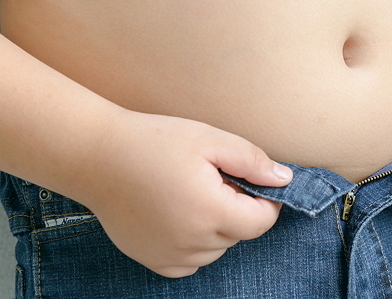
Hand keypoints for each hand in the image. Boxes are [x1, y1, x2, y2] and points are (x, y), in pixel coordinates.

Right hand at [79, 110, 291, 277]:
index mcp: (210, 211)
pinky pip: (191, 262)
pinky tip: (180, 215)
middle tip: (214, 179)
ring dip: (217, 226)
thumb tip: (284, 180)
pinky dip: (196, 244)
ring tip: (192, 194)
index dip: (265, 201)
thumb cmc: (155, 141)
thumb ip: (252, 161)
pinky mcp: (153, 260)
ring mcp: (170, 255)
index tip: (252, 181)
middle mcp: (192, 242)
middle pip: (239, 234)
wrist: (97, 156)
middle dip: (238, 208)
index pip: (261, 222)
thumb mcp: (210, 139)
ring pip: (217, 249)